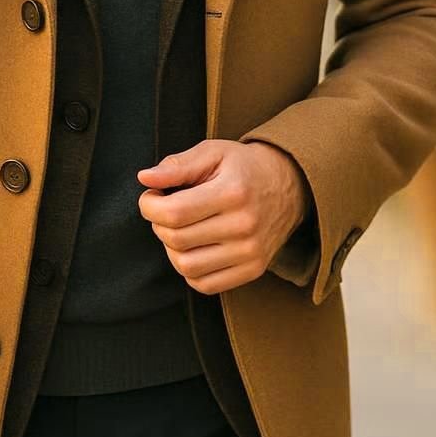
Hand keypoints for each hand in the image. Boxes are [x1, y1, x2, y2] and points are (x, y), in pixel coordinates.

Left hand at [137, 139, 309, 293]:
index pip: (174, 213)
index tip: (152, 196)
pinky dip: (189, 269)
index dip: (149, 206)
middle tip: (166, 209)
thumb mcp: (213, 152)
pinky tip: (194, 247)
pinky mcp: (253, 270)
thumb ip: (178, 165)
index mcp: (233, 193)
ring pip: (186, 266)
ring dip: (171, 248)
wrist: (290, 185)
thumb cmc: (244, 167)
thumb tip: (145, 178)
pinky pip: (204, 284)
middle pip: (176, 240)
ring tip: (180, 228)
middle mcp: (245, 226)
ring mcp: (251, 252)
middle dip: (159, 223)